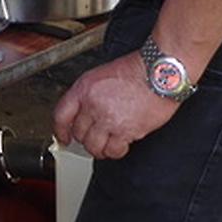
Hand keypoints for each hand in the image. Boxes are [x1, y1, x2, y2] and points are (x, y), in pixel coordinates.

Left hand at [52, 52, 178, 159]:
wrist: (161, 72)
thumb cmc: (138, 69)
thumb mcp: (103, 74)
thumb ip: (90, 93)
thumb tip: (84, 112)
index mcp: (85, 88)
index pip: (61, 115)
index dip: (60, 130)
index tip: (63, 137)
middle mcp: (93, 105)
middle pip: (79, 133)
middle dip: (86, 138)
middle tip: (94, 138)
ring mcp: (109, 119)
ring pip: (94, 146)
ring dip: (99, 149)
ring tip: (106, 145)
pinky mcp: (126, 131)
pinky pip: (114, 151)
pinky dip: (116, 151)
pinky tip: (120, 145)